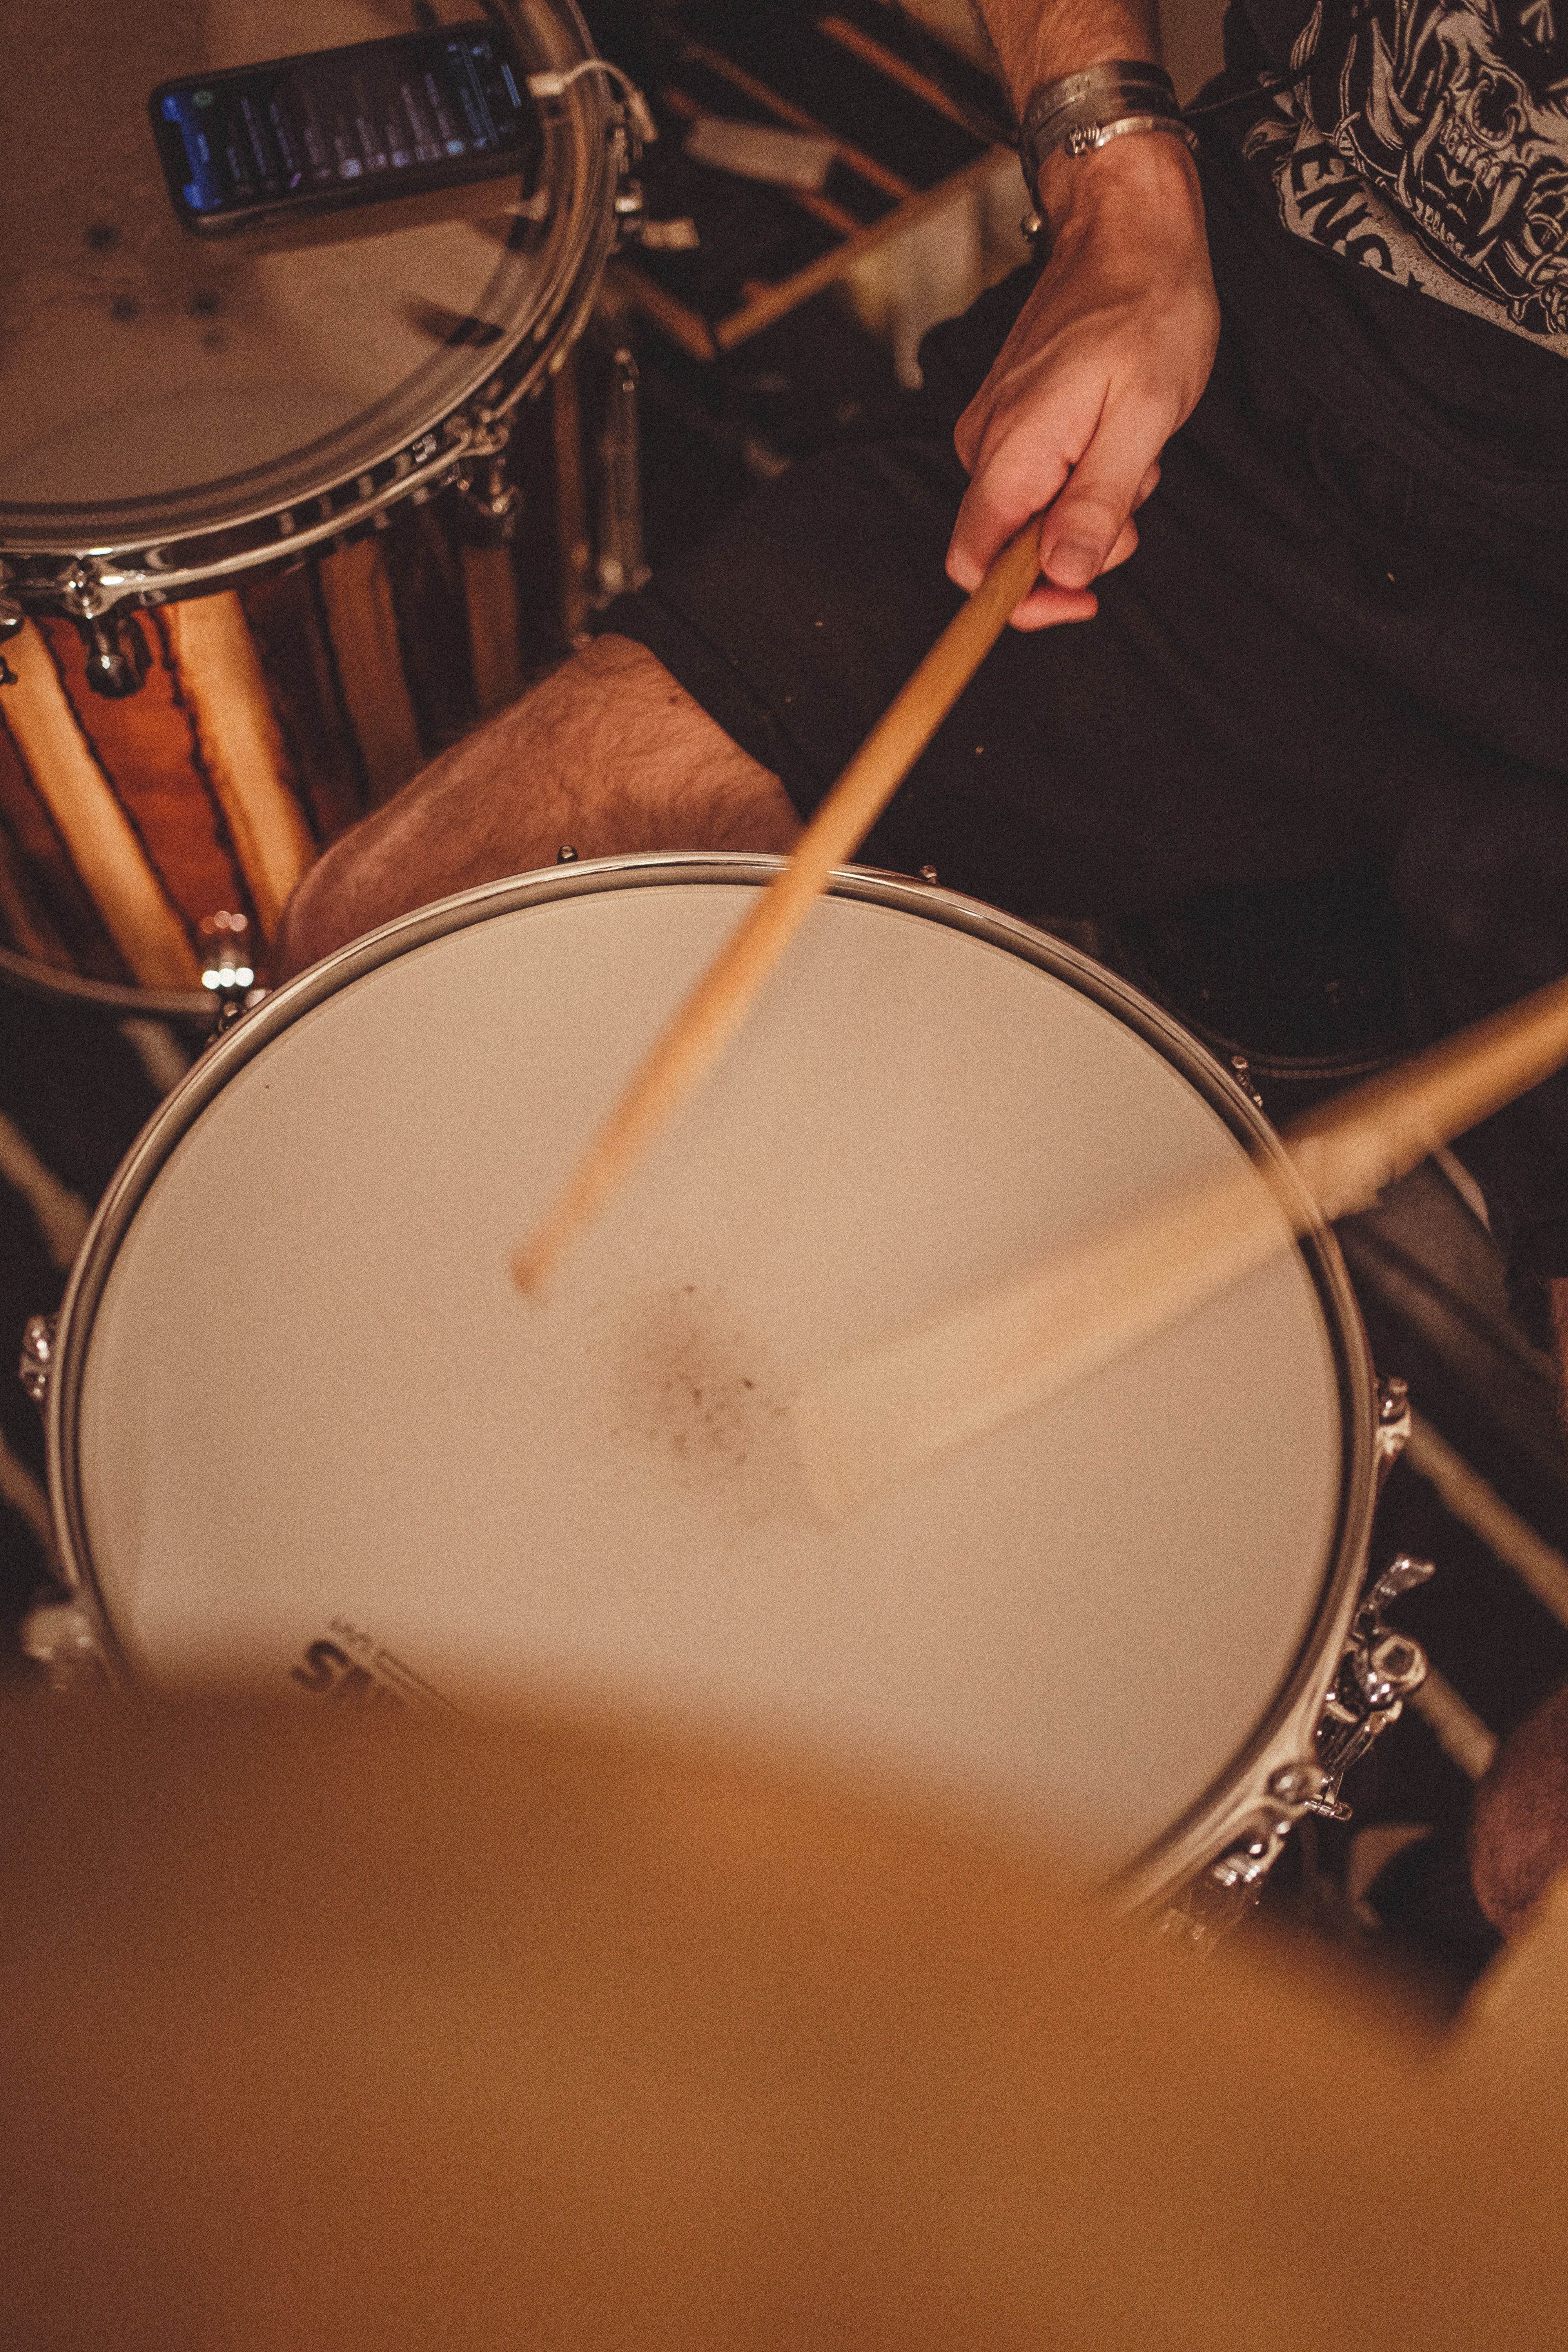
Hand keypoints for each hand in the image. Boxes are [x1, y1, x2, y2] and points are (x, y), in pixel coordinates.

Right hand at [947, 133, 1219, 627]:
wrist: (1129, 225)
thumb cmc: (1145, 306)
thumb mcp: (1143, 417)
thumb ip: (1097, 504)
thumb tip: (1064, 574)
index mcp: (1012, 453)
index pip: (976, 567)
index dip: (1024, 601)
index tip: (1081, 597)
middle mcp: (988, 444)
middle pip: (1012, 547)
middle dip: (1079, 543)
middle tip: (1133, 493)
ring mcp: (998, 427)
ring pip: (1034, 512)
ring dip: (1091, 501)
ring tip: (1131, 444)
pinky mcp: (1014, 414)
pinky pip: (1042, 475)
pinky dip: (1085, 470)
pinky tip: (1115, 430)